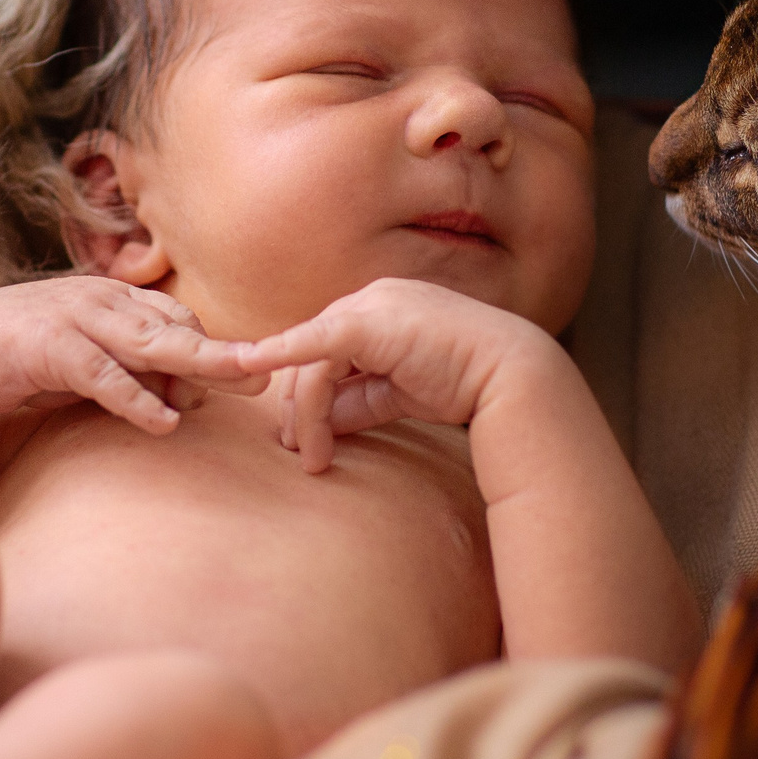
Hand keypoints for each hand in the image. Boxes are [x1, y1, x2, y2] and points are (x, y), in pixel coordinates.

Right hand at [0, 276, 266, 435]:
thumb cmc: (33, 357)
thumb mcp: (94, 363)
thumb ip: (138, 373)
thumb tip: (188, 400)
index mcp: (118, 302)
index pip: (180, 320)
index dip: (215, 347)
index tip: (255, 372)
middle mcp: (105, 303)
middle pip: (178, 327)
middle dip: (224, 352)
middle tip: (268, 372)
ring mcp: (77, 320)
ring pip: (149, 342)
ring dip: (197, 364)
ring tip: (239, 382)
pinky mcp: (48, 348)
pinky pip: (100, 374)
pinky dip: (133, 397)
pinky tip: (163, 421)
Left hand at [233, 278, 559, 472]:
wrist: (508, 378)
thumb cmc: (464, 384)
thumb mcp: (398, 395)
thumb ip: (358, 402)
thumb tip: (320, 423)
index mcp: (380, 313)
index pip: (326, 355)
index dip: (310, 397)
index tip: (300, 438)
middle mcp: (371, 302)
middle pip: (310, 358)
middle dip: (301, 411)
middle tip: (304, 454)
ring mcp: (369, 308)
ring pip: (313, 365)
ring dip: (307, 415)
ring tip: (314, 456)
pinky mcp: (368, 324)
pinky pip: (313, 342)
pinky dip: (280, 352)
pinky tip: (249, 363)